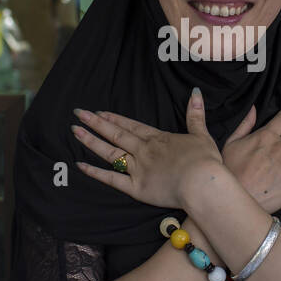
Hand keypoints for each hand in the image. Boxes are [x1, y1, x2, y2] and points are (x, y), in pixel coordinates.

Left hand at [71, 89, 223, 209]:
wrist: (202, 183)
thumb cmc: (205, 162)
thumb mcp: (202, 135)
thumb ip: (195, 115)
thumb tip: (195, 92)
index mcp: (159, 139)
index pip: (132, 126)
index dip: (115, 119)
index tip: (99, 112)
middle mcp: (144, 151)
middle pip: (116, 134)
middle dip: (96, 123)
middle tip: (78, 114)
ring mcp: (138, 169)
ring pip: (110, 153)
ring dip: (91, 141)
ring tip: (75, 131)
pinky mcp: (137, 188)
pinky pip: (112, 180)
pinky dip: (95, 173)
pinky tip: (80, 165)